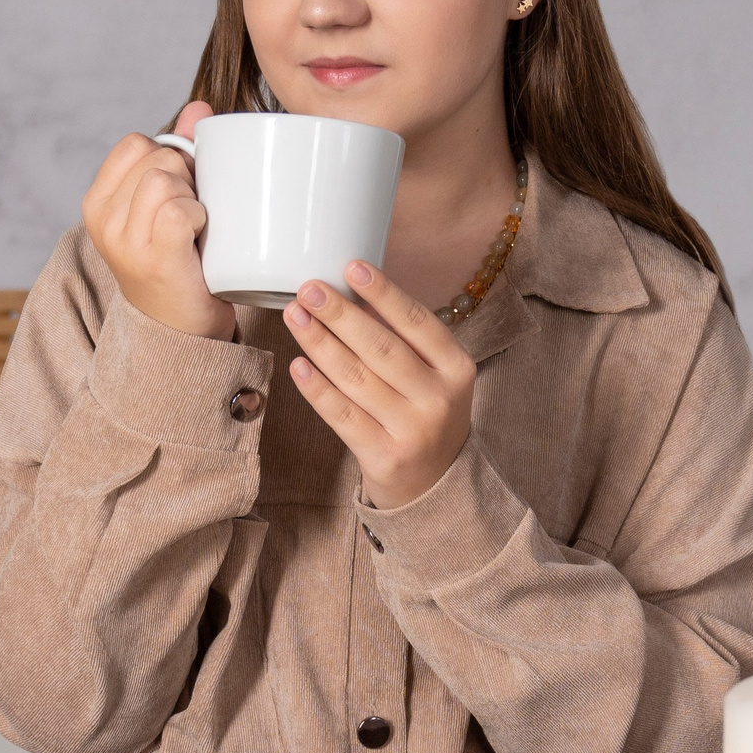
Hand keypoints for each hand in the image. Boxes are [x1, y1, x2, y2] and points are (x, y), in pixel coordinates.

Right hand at [82, 101, 233, 340]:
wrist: (179, 331)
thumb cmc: (177, 261)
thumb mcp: (166, 203)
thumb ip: (179, 152)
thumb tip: (200, 107)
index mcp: (98, 201)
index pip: (137, 143)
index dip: (168, 158)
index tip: (178, 192)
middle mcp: (102, 219)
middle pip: (158, 157)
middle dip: (186, 178)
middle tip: (190, 217)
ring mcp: (124, 240)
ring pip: (168, 179)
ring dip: (195, 199)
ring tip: (194, 231)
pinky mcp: (153, 258)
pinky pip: (181, 210)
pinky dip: (200, 220)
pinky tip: (198, 243)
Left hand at [285, 261, 477, 508]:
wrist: (435, 485)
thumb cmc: (426, 415)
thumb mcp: (435, 376)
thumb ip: (404, 338)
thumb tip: (353, 289)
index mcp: (457, 369)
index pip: (418, 322)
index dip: (384, 293)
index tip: (351, 266)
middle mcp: (439, 399)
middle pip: (382, 348)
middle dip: (341, 314)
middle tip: (309, 288)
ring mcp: (412, 430)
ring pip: (357, 379)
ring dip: (320, 343)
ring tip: (295, 316)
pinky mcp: (384, 456)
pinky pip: (343, 416)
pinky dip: (317, 389)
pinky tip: (297, 365)